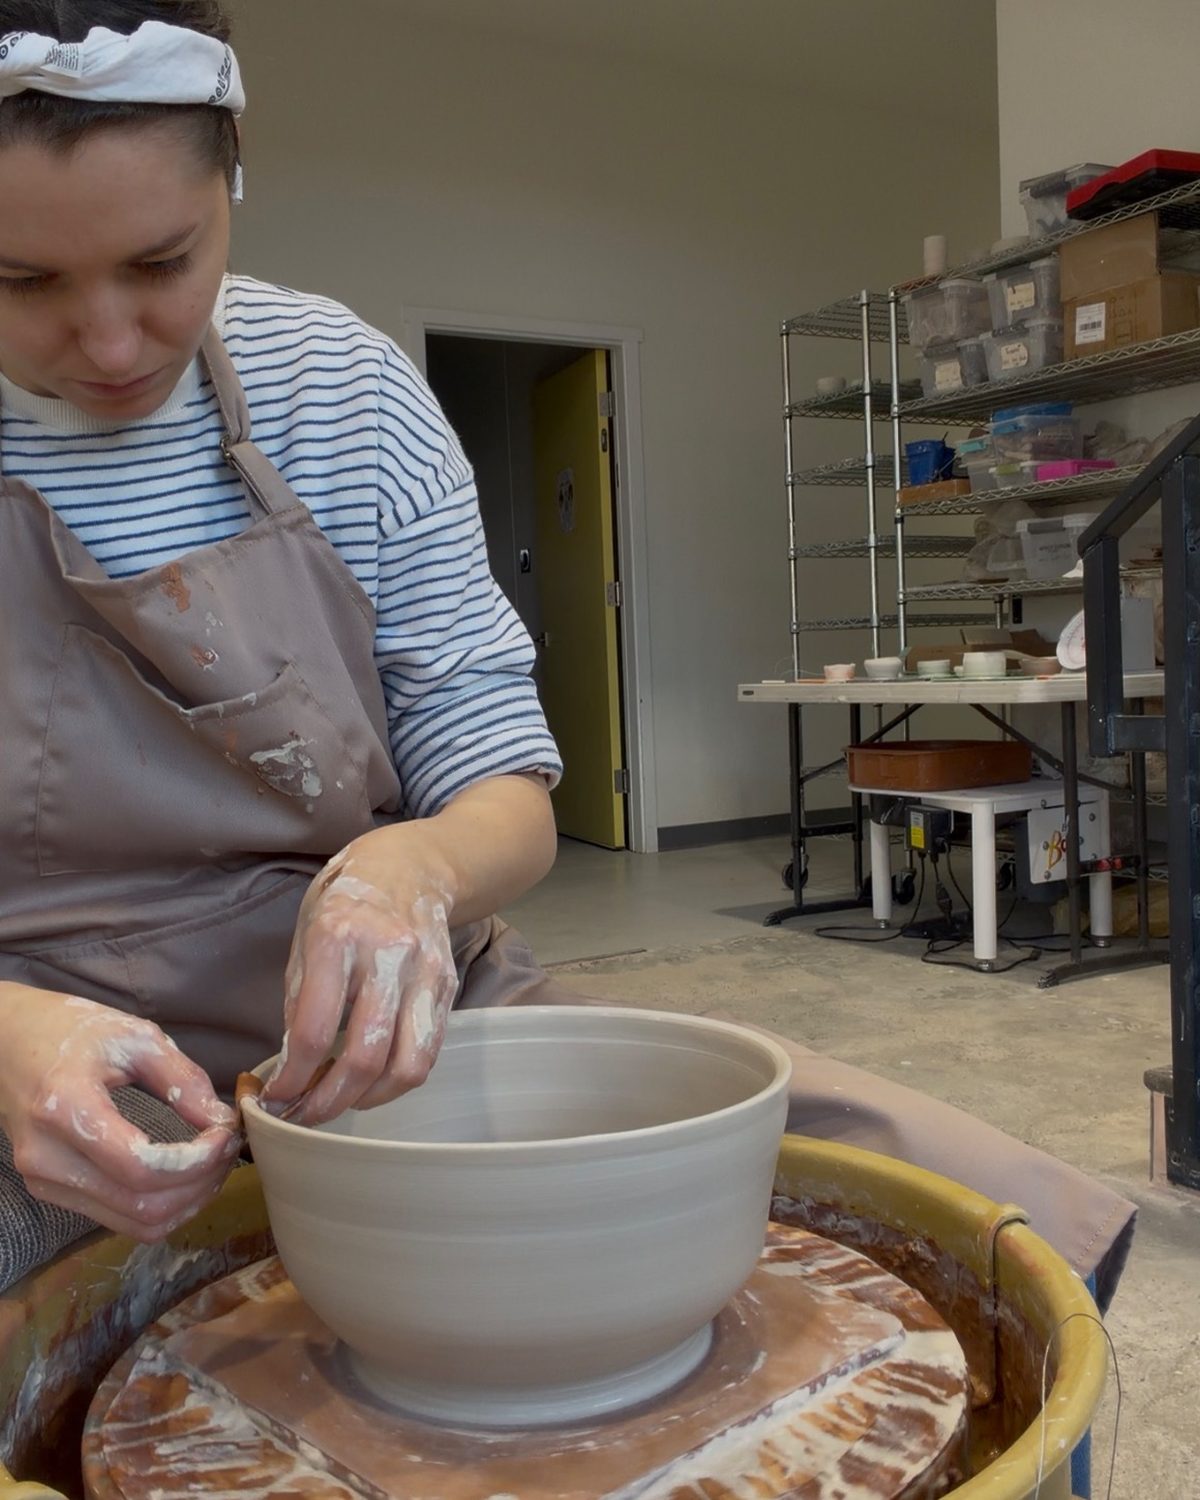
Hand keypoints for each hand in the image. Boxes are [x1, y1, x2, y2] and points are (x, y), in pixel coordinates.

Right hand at [0, 985, 240, 1241]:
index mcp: (64, 1108)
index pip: (140, 1167)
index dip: (197, 1161)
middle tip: (229, 1148)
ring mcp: (43, 1181)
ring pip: (133, 1223)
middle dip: (201, 1182)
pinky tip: (184, 1176)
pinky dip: (161, 1207)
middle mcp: (46, 1157)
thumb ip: (182, 1079)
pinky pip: (118, 1219)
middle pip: (142, 1204)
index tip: (227, 1133)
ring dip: (187, 1201)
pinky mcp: (49, 1191)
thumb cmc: (71, 1030)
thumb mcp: (134, 1037)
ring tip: (213, 1162)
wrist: (7, 1043)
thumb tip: (222, 1121)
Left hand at [263, 828, 458, 1124]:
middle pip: (365, 1056)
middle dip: (330, 1102)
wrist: (411, 866)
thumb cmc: (346, 901)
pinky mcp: (448, 986)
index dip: (291, 1079)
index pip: (312, 1030)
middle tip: (306, 1117)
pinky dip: (397, 1079)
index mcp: (337, 937)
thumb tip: (292, 1065)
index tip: (276, 1099)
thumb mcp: (304, 935)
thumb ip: (299, 998)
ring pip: (408, 1064)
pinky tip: (372, 1080)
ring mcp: (425, 971)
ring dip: (370, 1099)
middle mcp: (387, 954)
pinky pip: (428, 1051)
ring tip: (343, 1102)